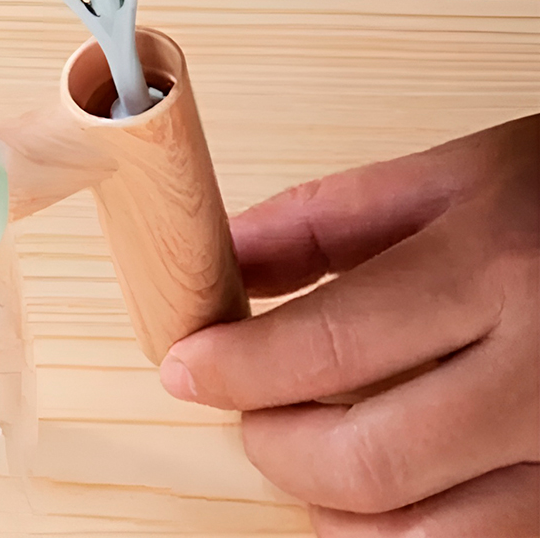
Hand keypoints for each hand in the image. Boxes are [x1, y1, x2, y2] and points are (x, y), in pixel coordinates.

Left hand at [159, 116, 539, 535]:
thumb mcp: (452, 176)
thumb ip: (326, 220)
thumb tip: (223, 261)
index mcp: (494, 268)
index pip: (334, 342)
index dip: (239, 366)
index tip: (184, 365)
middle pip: (373, 459)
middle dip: (276, 445)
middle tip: (242, 411)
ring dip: (337, 511)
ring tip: (303, 456)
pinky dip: (411, 536)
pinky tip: (382, 495)